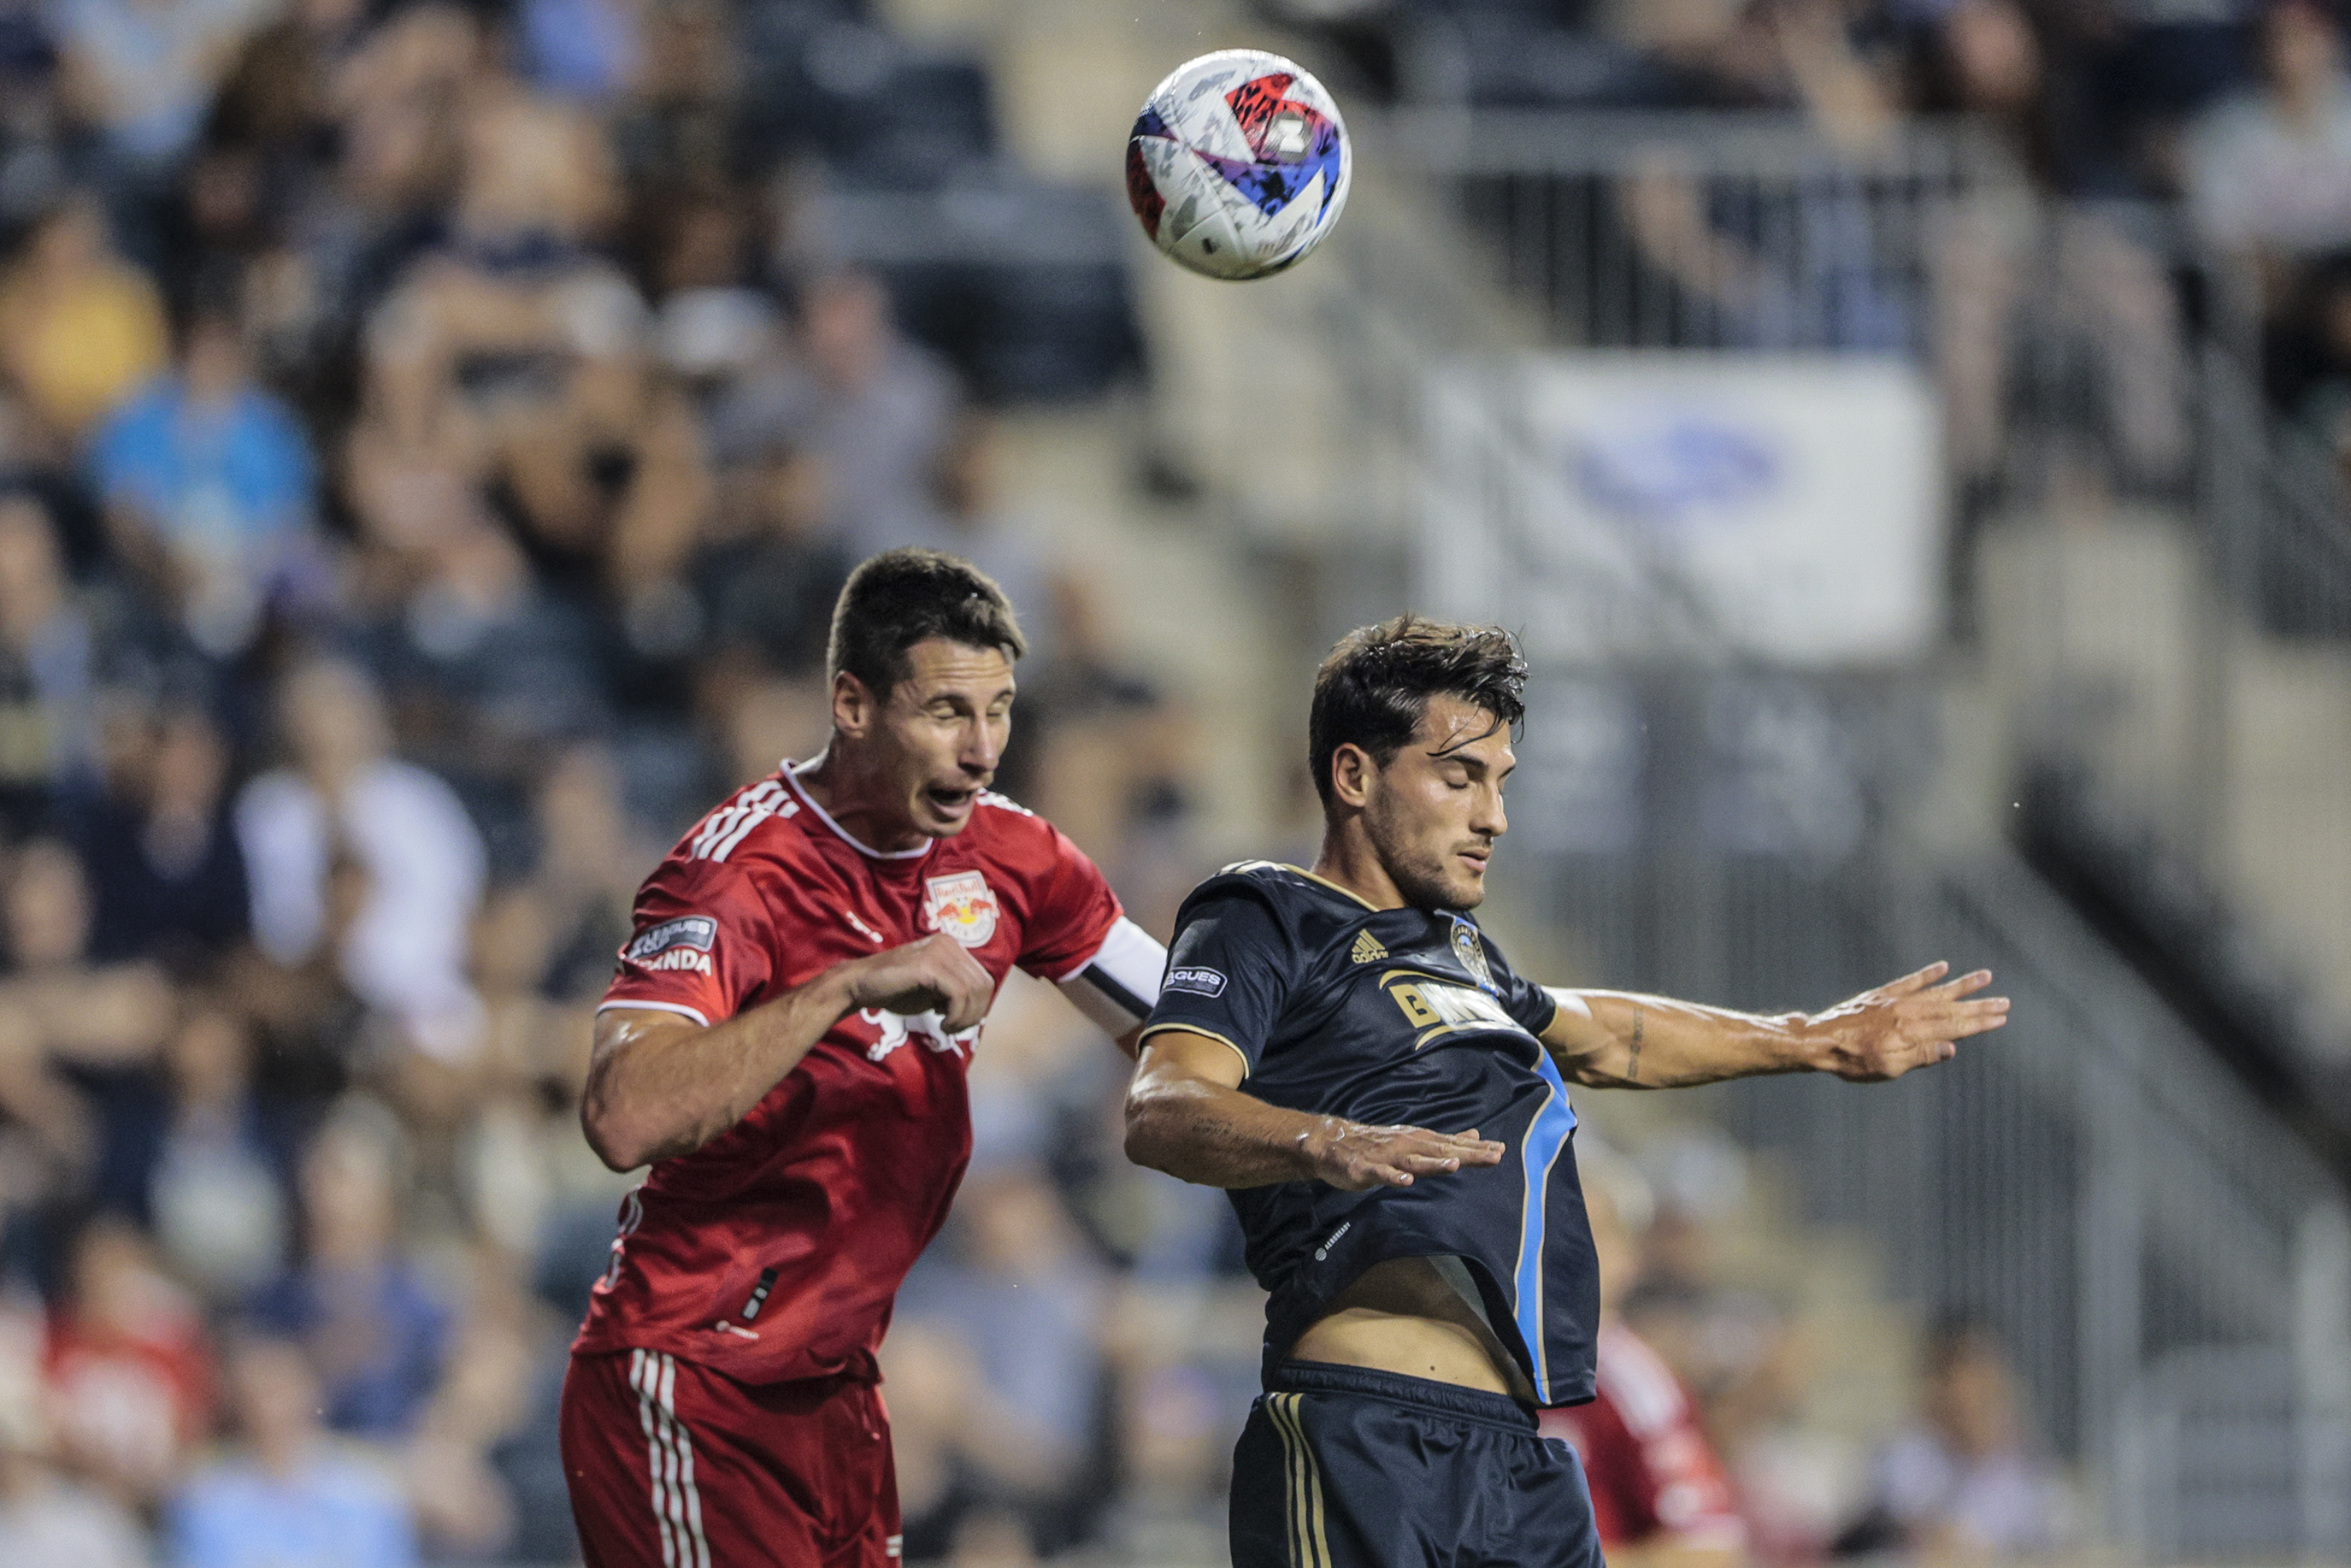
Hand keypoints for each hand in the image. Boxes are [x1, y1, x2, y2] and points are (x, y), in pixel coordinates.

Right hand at [840, 935, 992, 1031]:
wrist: (860, 985)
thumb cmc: (896, 989)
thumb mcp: (934, 989)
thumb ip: (956, 991)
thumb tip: (979, 1007)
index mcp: (952, 946)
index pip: (984, 979)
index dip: (978, 1006)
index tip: (959, 1022)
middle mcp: (949, 943)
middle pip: (984, 984)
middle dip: (974, 1013)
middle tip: (954, 1028)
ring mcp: (939, 952)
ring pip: (974, 990)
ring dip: (965, 1017)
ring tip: (947, 1027)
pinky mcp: (928, 965)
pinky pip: (958, 994)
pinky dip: (955, 1015)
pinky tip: (941, 1023)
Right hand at [1302, 1119, 1505, 1190]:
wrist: (1333, 1142)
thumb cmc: (1377, 1144)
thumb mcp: (1414, 1140)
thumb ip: (1445, 1142)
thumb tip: (1476, 1136)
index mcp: (1419, 1141)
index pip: (1452, 1145)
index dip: (1476, 1150)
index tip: (1501, 1151)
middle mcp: (1406, 1146)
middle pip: (1440, 1152)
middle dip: (1467, 1156)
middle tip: (1493, 1157)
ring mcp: (1387, 1157)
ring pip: (1414, 1162)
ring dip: (1434, 1163)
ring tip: (1454, 1165)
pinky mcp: (1366, 1169)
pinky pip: (1381, 1174)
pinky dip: (1394, 1177)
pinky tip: (1406, 1181)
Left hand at [1805, 962, 2008, 1081]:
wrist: (1818, 1040)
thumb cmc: (1852, 1061)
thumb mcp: (1888, 1068)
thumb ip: (1920, 1057)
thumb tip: (1951, 1048)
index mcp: (1913, 1032)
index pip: (1955, 1026)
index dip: (1979, 1022)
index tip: (2001, 1017)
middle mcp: (1908, 1012)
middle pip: (1951, 1008)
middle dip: (1979, 1005)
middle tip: (2005, 1001)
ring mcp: (1895, 1000)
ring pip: (1936, 991)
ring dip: (1961, 985)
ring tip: (1985, 976)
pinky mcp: (1881, 994)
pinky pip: (1909, 981)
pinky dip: (1927, 974)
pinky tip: (1943, 967)